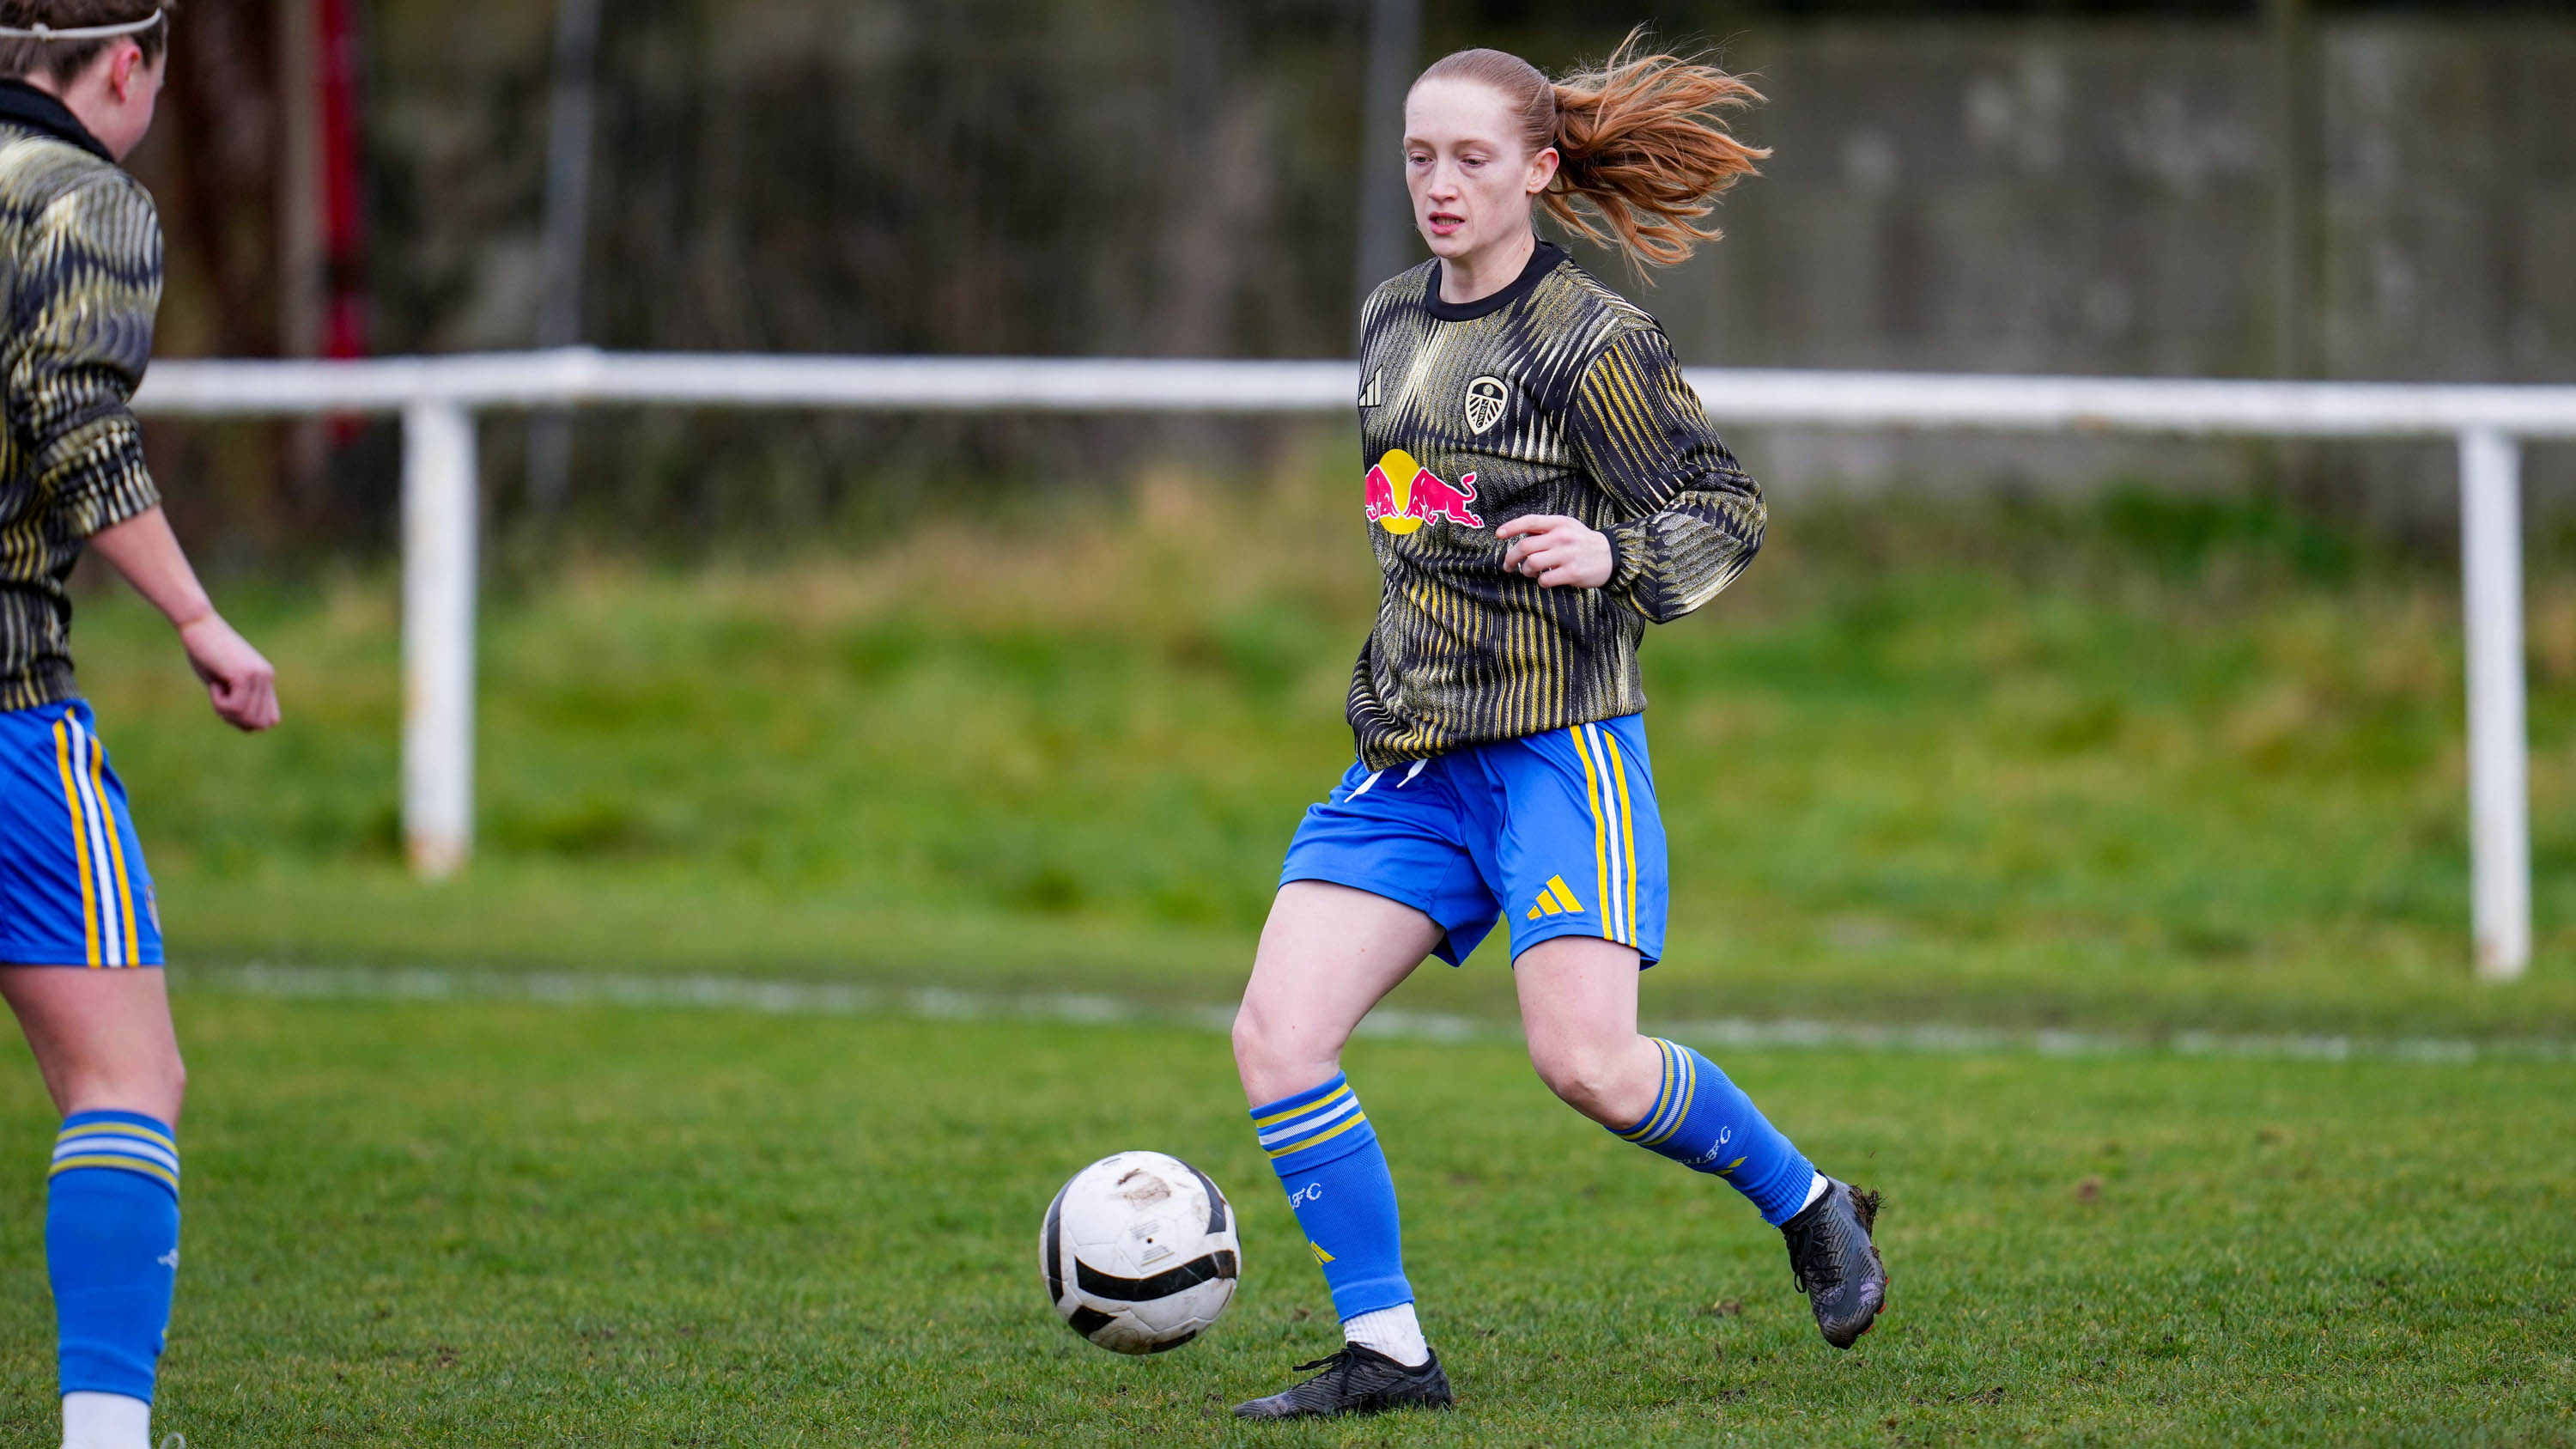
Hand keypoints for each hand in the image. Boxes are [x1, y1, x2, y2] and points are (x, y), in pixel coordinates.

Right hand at [178, 615, 278, 731]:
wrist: (198, 625)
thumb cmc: (204, 652)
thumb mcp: (224, 680)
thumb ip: (238, 700)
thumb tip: (250, 728)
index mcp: (266, 679)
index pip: (271, 720)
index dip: (247, 723)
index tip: (227, 707)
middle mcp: (267, 677)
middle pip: (260, 724)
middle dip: (236, 721)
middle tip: (219, 701)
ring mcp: (258, 675)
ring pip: (247, 717)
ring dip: (226, 712)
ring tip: (216, 690)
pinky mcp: (244, 675)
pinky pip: (235, 706)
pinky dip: (220, 703)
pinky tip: (215, 684)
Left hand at [1497, 514, 1612, 588]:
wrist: (1612, 555)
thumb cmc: (1583, 541)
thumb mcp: (1567, 527)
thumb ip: (1545, 528)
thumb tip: (1519, 534)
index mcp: (1558, 523)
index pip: (1529, 521)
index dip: (1510, 527)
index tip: (1498, 535)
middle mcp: (1561, 537)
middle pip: (1524, 547)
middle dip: (1510, 558)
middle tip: (1508, 566)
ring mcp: (1567, 555)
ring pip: (1531, 564)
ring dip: (1525, 571)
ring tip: (1529, 573)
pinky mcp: (1572, 572)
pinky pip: (1545, 580)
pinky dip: (1541, 582)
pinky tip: (1546, 580)